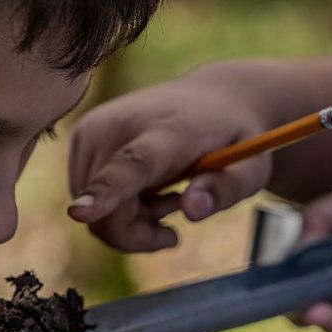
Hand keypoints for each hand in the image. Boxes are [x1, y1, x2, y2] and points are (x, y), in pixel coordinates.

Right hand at [68, 66, 272, 251]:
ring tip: (166, 194)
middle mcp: (119, 125)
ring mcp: (93, 130)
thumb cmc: (233, 138)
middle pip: (106, 211)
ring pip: (93, 213)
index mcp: (165, 132)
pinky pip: (87, 200)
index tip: (79, 214)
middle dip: (137, 234)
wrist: (212, 97)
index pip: (130, 165)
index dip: (105, 192)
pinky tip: (146, 188)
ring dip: (129, 221)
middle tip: (175, 219)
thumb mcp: (252, 167)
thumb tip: (192, 212)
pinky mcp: (81, 138)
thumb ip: (227, 188)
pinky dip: (115, 208)